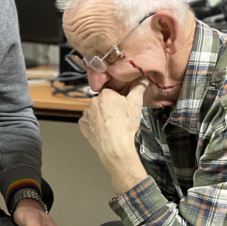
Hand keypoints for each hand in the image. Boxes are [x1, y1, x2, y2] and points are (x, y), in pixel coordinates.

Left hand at [78, 79, 148, 194]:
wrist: (115, 147)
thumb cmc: (125, 127)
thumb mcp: (136, 105)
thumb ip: (139, 88)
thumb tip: (143, 78)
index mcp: (105, 94)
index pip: (111, 92)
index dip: (118, 100)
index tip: (122, 108)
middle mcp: (93, 101)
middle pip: (102, 101)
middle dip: (109, 107)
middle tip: (117, 117)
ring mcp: (86, 114)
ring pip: (95, 111)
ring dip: (100, 115)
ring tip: (110, 125)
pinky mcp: (82, 124)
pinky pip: (88, 121)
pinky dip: (94, 124)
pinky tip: (103, 129)